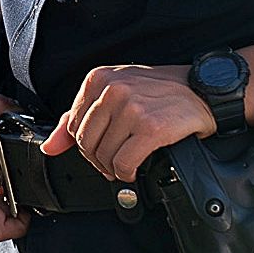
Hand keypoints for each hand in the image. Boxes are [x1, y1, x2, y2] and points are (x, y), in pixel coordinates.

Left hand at [42, 64, 216, 181]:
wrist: (202, 90)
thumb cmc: (159, 92)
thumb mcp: (115, 93)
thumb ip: (78, 117)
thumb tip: (50, 147)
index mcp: (98, 79)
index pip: (73, 126)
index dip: (85, 146)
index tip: (99, 151)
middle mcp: (112, 90)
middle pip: (85, 143)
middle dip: (98, 159)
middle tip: (113, 162)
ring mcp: (132, 108)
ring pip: (104, 155)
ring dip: (114, 168)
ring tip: (127, 163)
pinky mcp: (151, 128)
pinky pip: (124, 163)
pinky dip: (127, 173)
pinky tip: (136, 168)